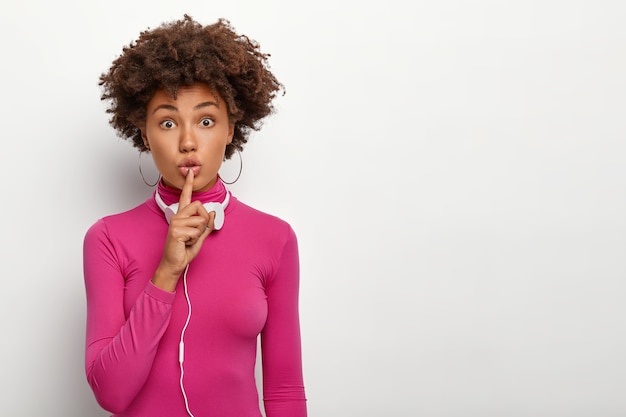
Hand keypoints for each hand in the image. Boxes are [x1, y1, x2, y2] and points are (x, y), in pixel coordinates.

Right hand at [152, 169, 215, 290]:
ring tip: (189, 239)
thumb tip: (212, 212)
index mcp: (182, 216)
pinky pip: (196, 231)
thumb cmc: (184, 250)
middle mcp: (178, 216)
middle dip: (204, 220)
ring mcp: (176, 222)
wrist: (175, 263)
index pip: (186, 196)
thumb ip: (207, 225)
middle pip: (199, 206)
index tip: (190, 172)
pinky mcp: (176, 230)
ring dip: (199, 233)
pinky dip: (195, 239)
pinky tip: (185, 243)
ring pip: (200, 220)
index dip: (188, 184)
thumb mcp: (200, 236)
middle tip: (195, 233)